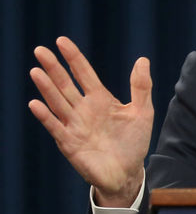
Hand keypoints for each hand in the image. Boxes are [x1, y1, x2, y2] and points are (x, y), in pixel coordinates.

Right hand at [28, 37, 153, 206]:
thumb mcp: (142, 112)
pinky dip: (45, 116)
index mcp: (100, 99)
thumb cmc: (134, 142)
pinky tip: (36, 104)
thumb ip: (141, 87)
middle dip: (54, 68)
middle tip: (40, 50)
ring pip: (57, 102)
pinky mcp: (70, 143)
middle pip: (65, 84)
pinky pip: (56, 127)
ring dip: (47, 88)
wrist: (128, 172)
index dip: (73, 58)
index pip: (84, 74)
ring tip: (36, 71)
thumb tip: (142, 59)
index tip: (61, 41)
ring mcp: (74, 125)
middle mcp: (83, 109)